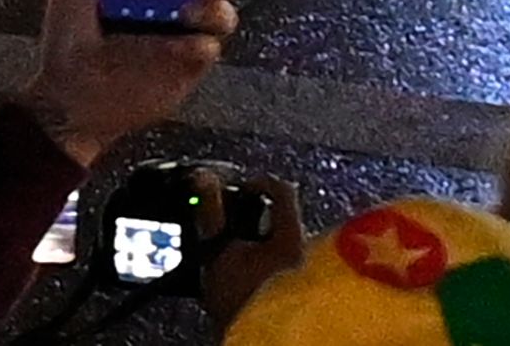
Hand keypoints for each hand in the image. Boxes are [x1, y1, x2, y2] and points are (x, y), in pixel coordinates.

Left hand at [17, 0, 238, 166]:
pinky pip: (210, 47)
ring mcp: (183, 34)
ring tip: (191, 9)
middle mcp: (173, 1)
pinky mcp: (188, 65)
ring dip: (217, 4)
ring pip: (223, 10)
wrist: (69, 93)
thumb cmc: (68, 36)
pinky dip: (203, 42)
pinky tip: (186, 43)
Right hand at [200, 174, 303, 331]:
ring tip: (233, 255)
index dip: (258, 182)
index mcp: (292, 235)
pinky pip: (278, 269)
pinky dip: (261, 266)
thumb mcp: (218, 254)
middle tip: (229, 224)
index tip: (240, 187)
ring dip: (257, 245)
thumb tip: (205, 180)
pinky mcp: (294, 294)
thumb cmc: (244, 302)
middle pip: (280, 219)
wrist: (259, 340)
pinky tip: (243, 278)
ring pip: (279, 246)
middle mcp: (304, 251)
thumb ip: (211, 215)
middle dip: (255, 219)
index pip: (282, 190)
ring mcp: (301, 274)